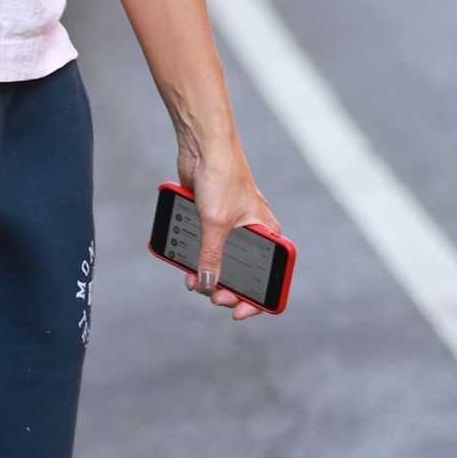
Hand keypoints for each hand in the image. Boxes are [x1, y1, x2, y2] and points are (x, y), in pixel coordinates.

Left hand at [177, 145, 280, 322]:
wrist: (203, 145)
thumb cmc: (222, 177)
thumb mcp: (216, 223)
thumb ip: (211, 257)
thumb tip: (207, 285)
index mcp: (267, 232)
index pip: (273, 274)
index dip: (258, 299)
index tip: (237, 312)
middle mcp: (253, 232)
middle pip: (244, 273)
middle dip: (226, 288)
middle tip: (209, 296)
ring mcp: (231, 226)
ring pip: (222, 262)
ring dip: (207, 275)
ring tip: (191, 281)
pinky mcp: (211, 219)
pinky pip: (205, 247)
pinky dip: (196, 258)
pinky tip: (183, 264)